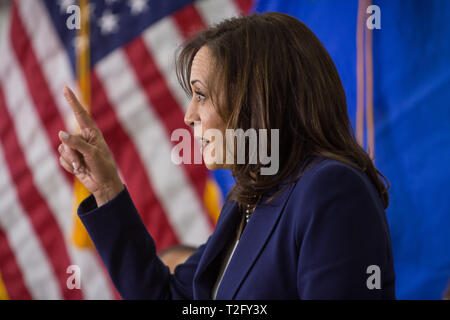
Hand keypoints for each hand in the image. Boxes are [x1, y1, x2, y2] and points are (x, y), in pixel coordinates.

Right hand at [58, 86, 123, 206]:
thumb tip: (61, 134)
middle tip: (82, 162)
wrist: (103, 184)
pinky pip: (62, 159)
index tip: (65, 87)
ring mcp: (76, 148)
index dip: (72, 101)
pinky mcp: (71, 158)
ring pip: (62, 149)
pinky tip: (79, 170)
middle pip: (66, 138)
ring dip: (71, 161)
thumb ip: (77, 143)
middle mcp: (82, 138)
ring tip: (82, 167)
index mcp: (92, 133)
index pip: (80, 114)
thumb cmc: (103, 167)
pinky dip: (69, 167)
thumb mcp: (93, 154)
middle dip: (72, 153)